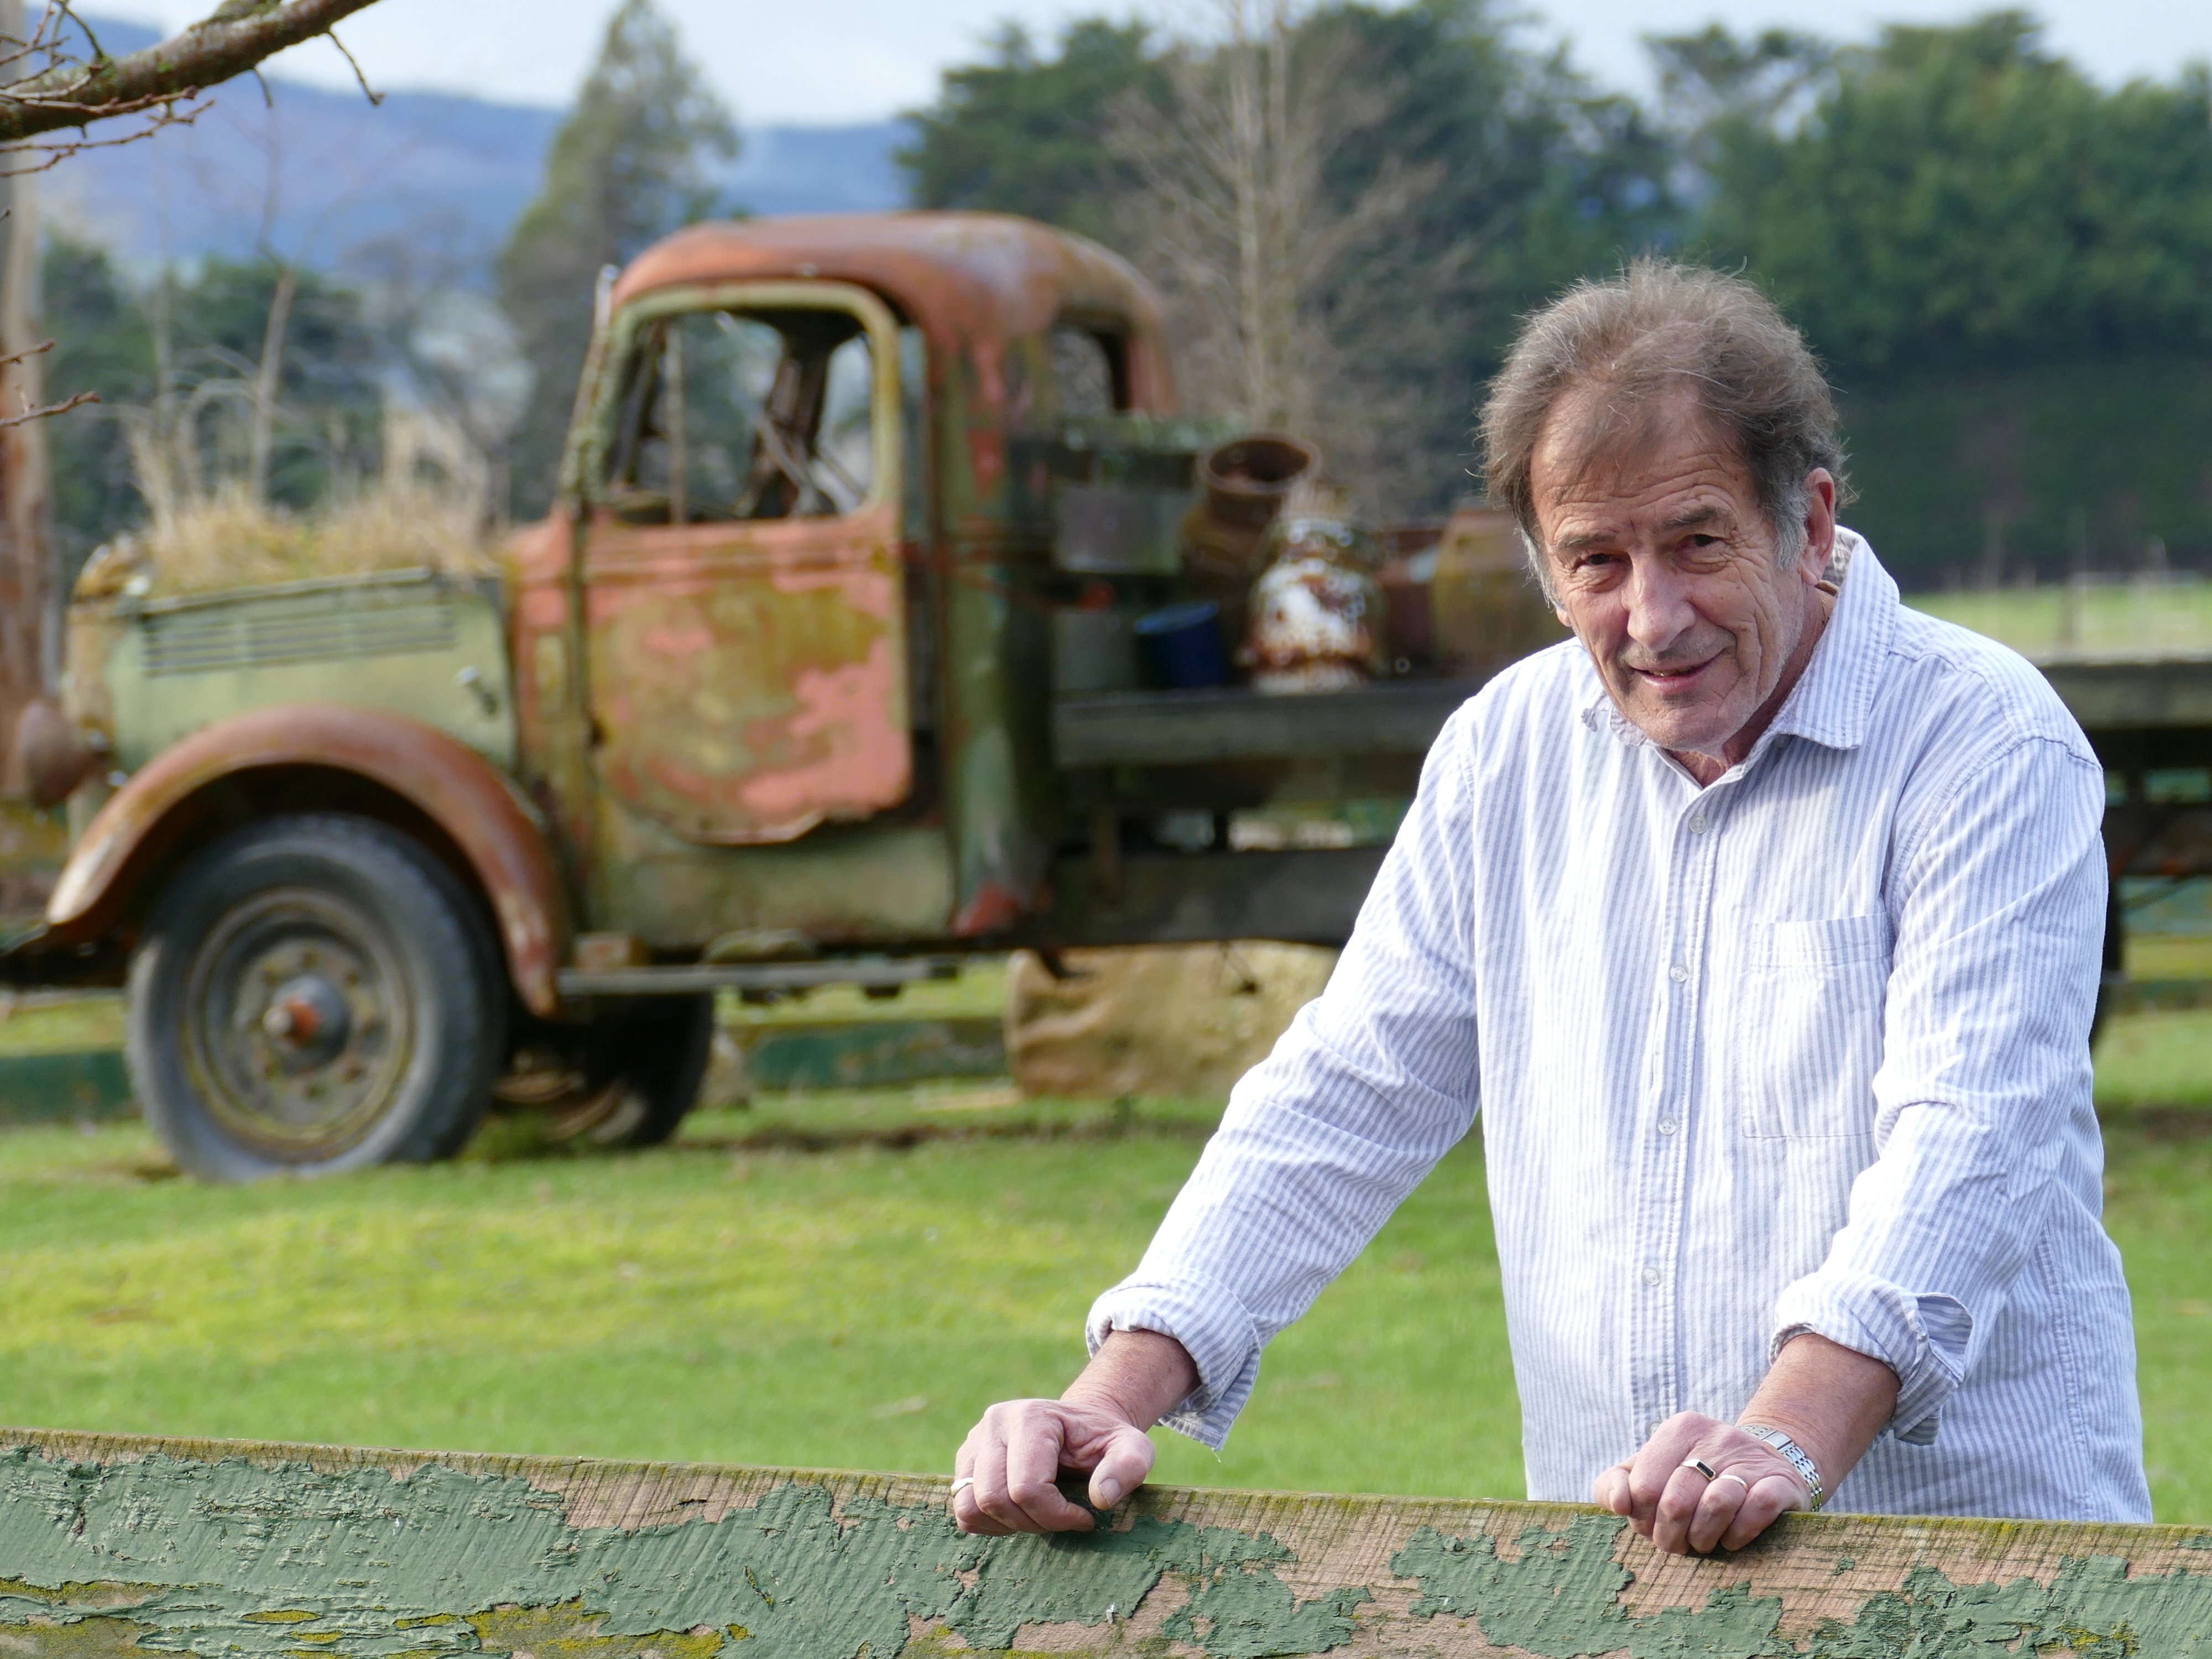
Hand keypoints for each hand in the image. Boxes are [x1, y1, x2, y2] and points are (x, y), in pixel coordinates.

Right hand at [952, 1395, 1156, 1534]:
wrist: (1081, 1429)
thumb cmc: (1105, 1442)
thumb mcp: (1133, 1448)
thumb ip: (1128, 1468)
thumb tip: (1101, 1499)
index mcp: (1031, 1416)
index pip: (1027, 1487)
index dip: (1057, 1516)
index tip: (1086, 1516)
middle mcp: (994, 1424)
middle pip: (993, 1498)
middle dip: (1032, 1523)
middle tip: (1063, 1520)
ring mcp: (974, 1442)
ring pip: (970, 1506)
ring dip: (1008, 1526)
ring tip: (1040, 1517)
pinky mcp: (965, 1463)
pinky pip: (963, 1511)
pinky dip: (991, 1524)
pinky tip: (1022, 1514)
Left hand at [1590, 1413, 1808, 1554]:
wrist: (1762, 1465)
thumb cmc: (1693, 1477)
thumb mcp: (1651, 1472)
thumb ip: (1617, 1483)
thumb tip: (1618, 1504)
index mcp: (1678, 1430)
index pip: (1643, 1487)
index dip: (1642, 1520)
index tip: (1651, 1528)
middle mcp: (1715, 1436)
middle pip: (1676, 1502)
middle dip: (1670, 1537)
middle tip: (1676, 1545)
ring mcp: (1750, 1457)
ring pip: (1716, 1505)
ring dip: (1704, 1538)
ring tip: (1703, 1542)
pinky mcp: (1781, 1482)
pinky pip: (1756, 1510)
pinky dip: (1739, 1534)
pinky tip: (1732, 1539)